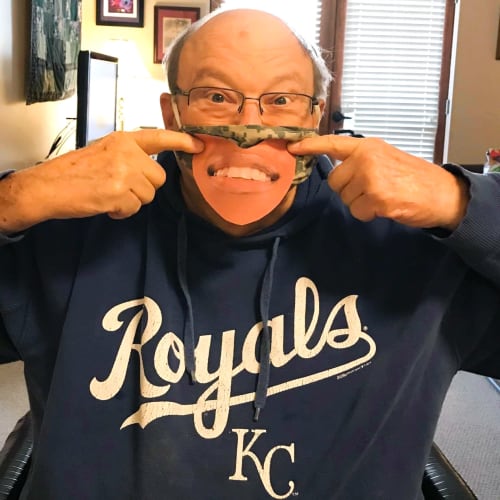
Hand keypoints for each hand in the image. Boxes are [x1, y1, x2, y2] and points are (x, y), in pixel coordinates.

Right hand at [0, 130, 203, 232]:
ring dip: (132, 201)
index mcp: (123, 140)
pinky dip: (122, 212)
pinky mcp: (120, 193)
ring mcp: (124, 173)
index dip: (182, 141)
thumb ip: (128, 156)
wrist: (49, 186)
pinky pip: (134, 208)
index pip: (159, 137)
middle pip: (158, 177)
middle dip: (145, 187)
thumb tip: (149, 170)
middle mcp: (127, 153)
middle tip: (121, 188)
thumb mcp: (103, 151)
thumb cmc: (74, 171)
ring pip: (148, 195)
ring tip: (110, 195)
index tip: (199, 144)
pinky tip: (106, 205)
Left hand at [288, 135, 468, 229]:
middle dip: (348, 190)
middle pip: (334, 181)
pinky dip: (368, 214)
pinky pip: (357, 212)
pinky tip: (385, 207)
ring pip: (345, 198)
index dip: (310, 146)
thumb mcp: (386, 158)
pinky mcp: (377, 197)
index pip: (333, 143)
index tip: (292, 147)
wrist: (443, 193)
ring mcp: (371, 177)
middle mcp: (366, 158)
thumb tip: (338, 173)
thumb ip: (361, 161)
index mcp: (368, 146)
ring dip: (360, 203)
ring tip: (382, 197)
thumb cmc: (414, 178)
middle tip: (372, 190)